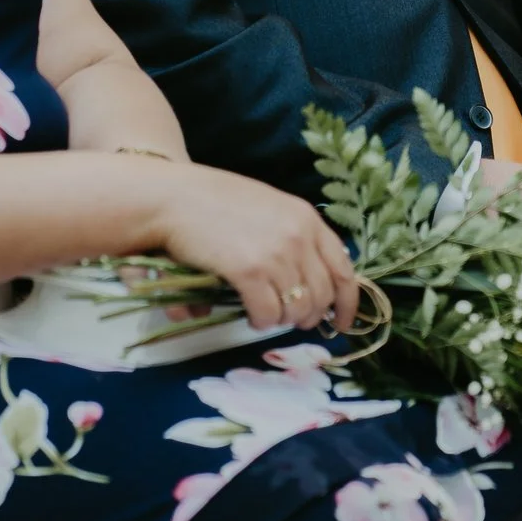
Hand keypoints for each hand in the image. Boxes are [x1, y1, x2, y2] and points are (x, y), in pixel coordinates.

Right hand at [153, 164, 359, 332]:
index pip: (344, 270)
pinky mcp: (249, 271)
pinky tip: (250, 314)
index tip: (342, 322)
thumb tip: (309, 285)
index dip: (347, 303)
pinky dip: (261, 321)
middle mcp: (299, 235)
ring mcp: (276, 254)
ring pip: (297, 309)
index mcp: (307, 218)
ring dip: (282, 320)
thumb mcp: (270, 209)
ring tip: (265, 315)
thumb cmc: (216, 202)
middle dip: (309, 316)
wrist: (174, 198)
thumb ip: (294, 237)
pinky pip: (268, 314)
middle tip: (291, 321)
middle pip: (322, 295)